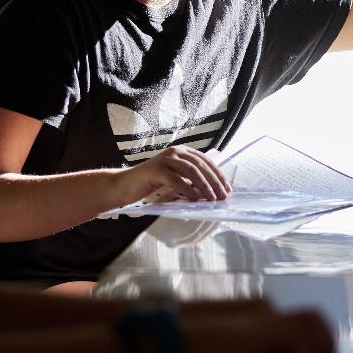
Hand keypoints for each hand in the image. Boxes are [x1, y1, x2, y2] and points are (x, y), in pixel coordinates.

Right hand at [112, 145, 230, 204]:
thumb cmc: (152, 184)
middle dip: (214, 182)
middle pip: (201, 166)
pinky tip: (194, 199)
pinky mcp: (156, 170)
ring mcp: (165, 159)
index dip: (218, 175)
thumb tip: (212, 192)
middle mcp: (174, 152)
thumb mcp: (176, 180)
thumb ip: (191, 181)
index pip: (206, 161)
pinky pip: (177, 180)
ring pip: (191, 171)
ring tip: (211, 199)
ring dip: (204, 186)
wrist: (126, 185)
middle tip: (222, 197)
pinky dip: (188, 190)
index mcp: (181, 152)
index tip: (227, 189)